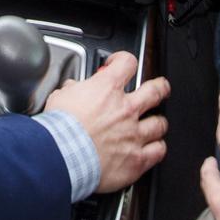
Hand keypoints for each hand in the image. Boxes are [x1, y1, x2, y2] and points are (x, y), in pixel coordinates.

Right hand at [43, 50, 170, 192]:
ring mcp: (134, 134)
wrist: (62, 157)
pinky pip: (158, 152)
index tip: (120, 64)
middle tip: (159, 88)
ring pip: (160, 124)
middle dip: (160, 87)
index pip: (127, 63)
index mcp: (107, 90)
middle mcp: (126, 109)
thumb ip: (72, 90)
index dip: (124, 60)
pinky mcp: (136, 159)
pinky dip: (157, 149)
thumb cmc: (59, 130)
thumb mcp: (59, 98)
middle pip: (156, 90)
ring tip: (155, 124)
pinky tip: (153, 148)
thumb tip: (73, 89)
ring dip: (157, 123)